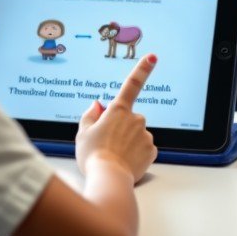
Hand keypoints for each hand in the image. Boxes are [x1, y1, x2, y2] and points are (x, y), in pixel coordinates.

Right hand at [76, 54, 158, 182]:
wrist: (108, 179)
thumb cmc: (93, 155)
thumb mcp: (83, 133)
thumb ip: (90, 116)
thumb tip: (97, 106)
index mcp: (119, 110)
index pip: (132, 84)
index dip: (143, 68)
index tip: (153, 56)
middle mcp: (136, 118)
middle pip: (129, 120)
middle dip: (121, 128)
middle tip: (107, 144)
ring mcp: (145, 134)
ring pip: (137, 135)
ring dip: (129, 143)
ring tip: (115, 156)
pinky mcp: (152, 150)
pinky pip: (144, 149)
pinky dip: (136, 155)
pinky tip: (126, 162)